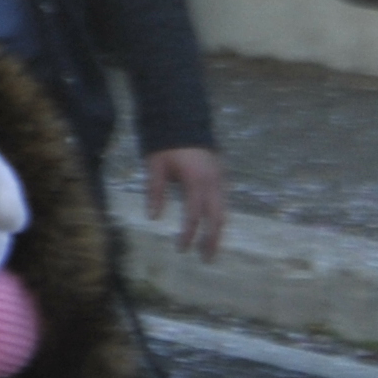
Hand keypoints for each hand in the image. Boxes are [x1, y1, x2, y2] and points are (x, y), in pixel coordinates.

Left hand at [147, 146, 228, 260]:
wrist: (183, 117)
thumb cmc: (166, 143)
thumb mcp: (155, 165)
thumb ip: (155, 191)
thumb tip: (153, 218)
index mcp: (196, 180)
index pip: (194, 215)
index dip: (188, 234)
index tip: (181, 249)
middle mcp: (213, 181)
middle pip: (217, 217)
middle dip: (212, 239)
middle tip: (206, 259)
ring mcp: (220, 178)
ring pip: (224, 210)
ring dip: (218, 230)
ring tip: (210, 248)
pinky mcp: (221, 175)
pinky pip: (224, 201)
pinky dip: (219, 217)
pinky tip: (212, 227)